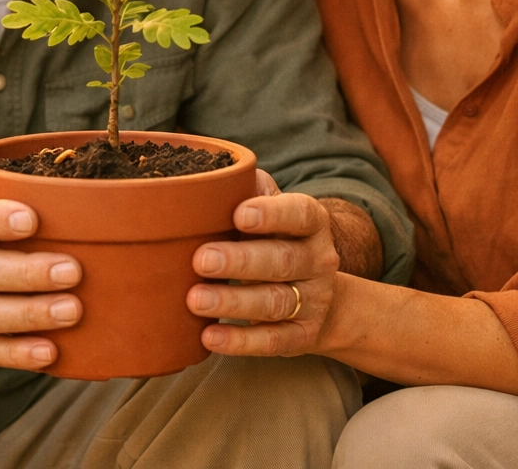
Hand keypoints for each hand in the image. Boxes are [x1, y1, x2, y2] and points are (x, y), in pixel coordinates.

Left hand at [187, 171, 339, 356]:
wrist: (321, 297)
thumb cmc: (278, 241)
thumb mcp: (274, 212)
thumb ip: (249, 191)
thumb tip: (214, 176)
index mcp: (312, 223)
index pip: (300, 214)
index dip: (272, 214)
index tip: (238, 215)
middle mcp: (319, 260)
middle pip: (282, 261)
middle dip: (241, 261)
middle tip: (201, 260)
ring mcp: (313, 301)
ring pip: (276, 302)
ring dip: (234, 302)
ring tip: (196, 300)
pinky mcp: (302, 337)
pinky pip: (274, 341)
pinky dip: (241, 341)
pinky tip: (210, 336)